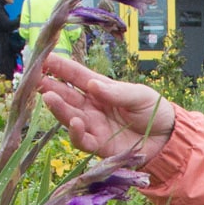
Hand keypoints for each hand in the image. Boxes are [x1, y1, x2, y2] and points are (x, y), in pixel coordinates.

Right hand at [37, 52, 175, 161]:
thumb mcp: (138, 95)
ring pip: (69, 116)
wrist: (169, 138)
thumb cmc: (154, 111)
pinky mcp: (100, 145)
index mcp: (101, 89)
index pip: (76, 76)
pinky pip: (82, 140)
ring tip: (48, 96)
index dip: (60, 68)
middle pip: (67, 96)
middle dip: (50, 86)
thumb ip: (116, 92)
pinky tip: (73, 122)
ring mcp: (94, 126)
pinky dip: (75, 132)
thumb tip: (92, 84)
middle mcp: (92, 107)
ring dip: (58, 108)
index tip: (43, 58)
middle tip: (35, 79)